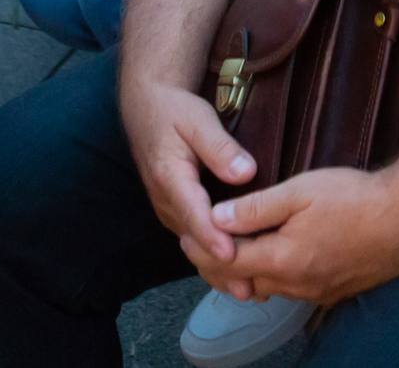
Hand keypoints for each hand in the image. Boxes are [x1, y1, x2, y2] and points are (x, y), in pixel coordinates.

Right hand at [121, 81, 257, 294]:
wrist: (147, 108)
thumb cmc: (175, 111)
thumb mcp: (198, 119)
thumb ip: (220, 147)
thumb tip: (245, 173)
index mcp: (170, 177)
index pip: (194, 213)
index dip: (213, 237)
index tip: (233, 256)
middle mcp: (166, 200)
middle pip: (194, 239)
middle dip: (221, 266)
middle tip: (250, 288)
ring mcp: (169, 209)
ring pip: (193, 245)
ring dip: (217, 268)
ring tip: (248, 290)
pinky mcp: (176, 211)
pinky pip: (193, 238)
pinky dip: (212, 257)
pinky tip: (236, 273)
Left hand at [211, 167, 398, 305]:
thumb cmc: (354, 198)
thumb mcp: (300, 191)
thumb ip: (255, 208)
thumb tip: (216, 217)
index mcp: (281, 260)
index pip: (225, 261)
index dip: (201, 247)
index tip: (185, 233)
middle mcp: (295, 285)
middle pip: (241, 282)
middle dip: (217, 265)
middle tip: (199, 245)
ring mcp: (315, 293)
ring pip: (266, 289)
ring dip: (245, 273)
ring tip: (233, 250)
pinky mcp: (333, 292)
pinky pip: (291, 291)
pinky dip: (272, 277)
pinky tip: (274, 257)